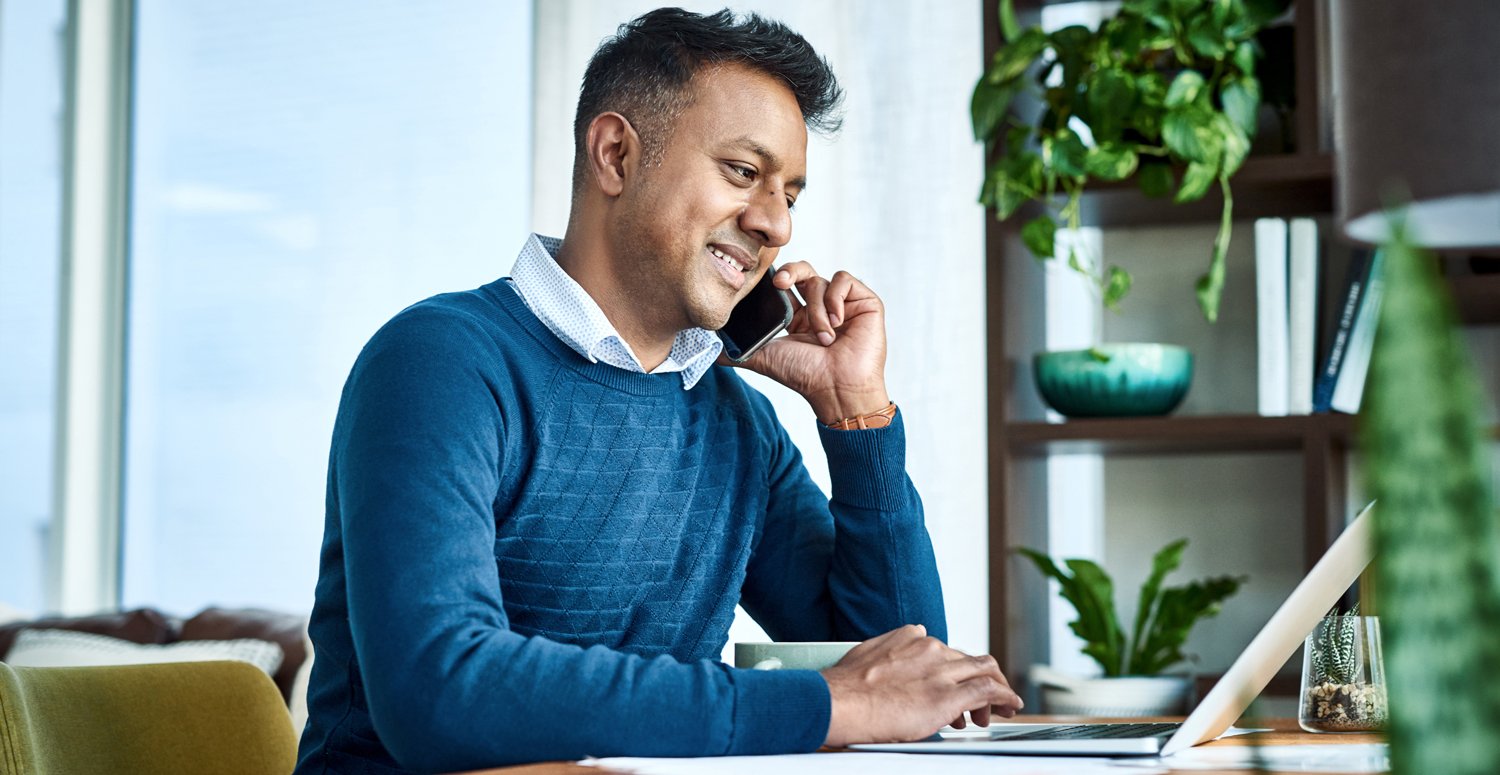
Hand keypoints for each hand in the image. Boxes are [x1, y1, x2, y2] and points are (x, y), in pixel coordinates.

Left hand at [727, 262, 888, 423]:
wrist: (837, 389)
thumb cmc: (805, 376)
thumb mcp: (765, 358)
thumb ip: (740, 351)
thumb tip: (713, 352)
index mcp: (799, 318)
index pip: (786, 284)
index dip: (776, 279)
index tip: (768, 284)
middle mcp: (820, 308)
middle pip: (803, 270)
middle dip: (789, 272)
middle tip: (780, 283)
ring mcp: (843, 304)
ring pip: (820, 281)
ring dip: (816, 308)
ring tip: (823, 336)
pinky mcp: (864, 302)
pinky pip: (844, 280)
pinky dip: (835, 298)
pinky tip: (837, 322)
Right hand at [819, 624, 1022, 746]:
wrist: (838, 702)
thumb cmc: (844, 688)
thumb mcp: (867, 654)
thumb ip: (888, 651)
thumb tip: (895, 654)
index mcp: (911, 638)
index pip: (947, 650)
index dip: (957, 670)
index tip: (956, 683)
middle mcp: (930, 649)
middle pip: (970, 659)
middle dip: (982, 678)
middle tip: (985, 700)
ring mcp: (941, 671)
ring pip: (985, 670)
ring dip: (998, 688)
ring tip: (1001, 707)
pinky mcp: (948, 696)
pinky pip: (988, 691)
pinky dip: (1005, 696)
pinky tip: (1011, 705)